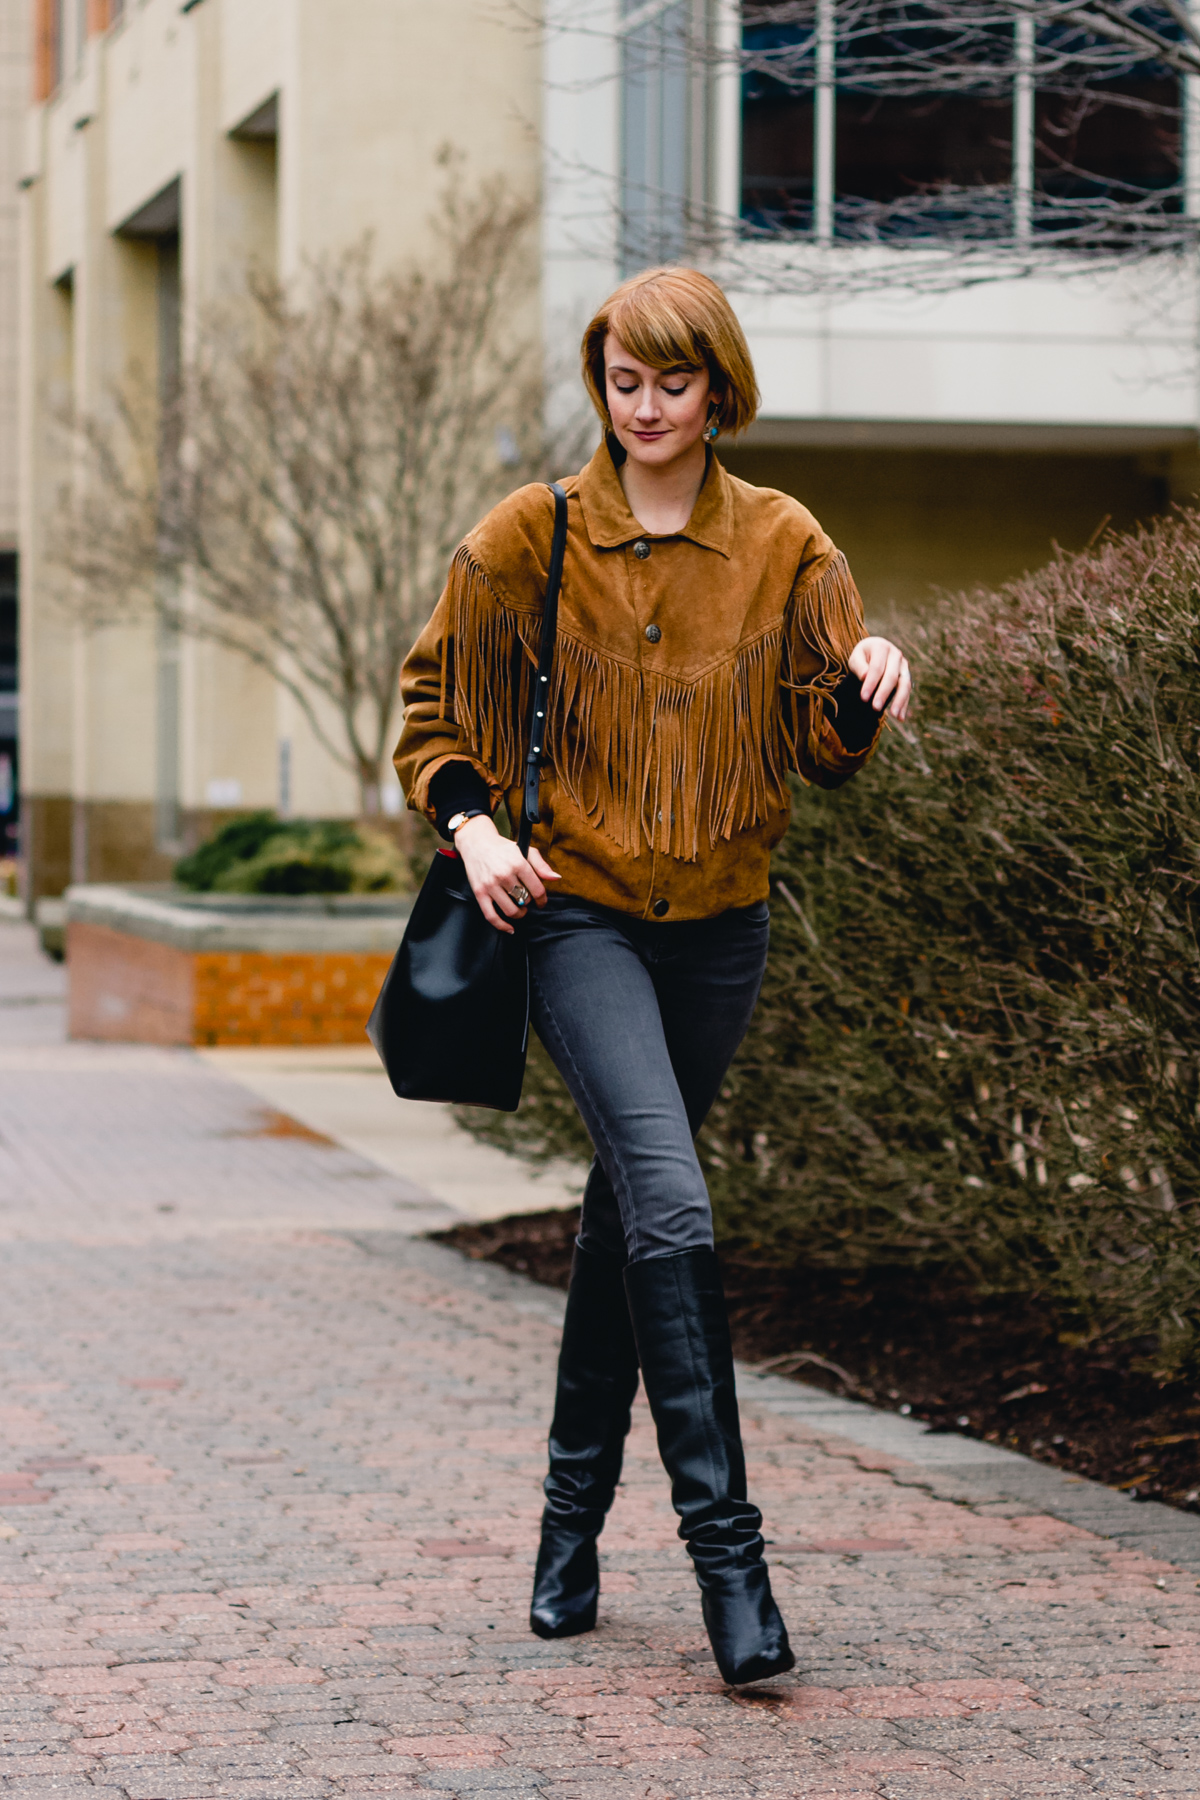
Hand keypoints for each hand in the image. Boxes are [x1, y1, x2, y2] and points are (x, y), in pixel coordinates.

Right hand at [452, 814, 560, 933]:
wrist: (477, 843)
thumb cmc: (503, 848)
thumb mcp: (525, 851)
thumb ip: (541, 865)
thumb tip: (555, 878)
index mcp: (518, 863)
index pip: (537, 890)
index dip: (542, 899)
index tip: (542, 902)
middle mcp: (504, 875)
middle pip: (525, 900)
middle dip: (528, 902)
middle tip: (526, 897)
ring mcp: (490, 885)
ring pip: (511, 910)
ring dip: (519, 914)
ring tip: (520, 909)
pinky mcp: (479, 893)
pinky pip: (491, 916)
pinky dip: (502, 926)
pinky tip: (509, 928)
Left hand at [848, 636, 911, 721]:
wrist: (875, 652)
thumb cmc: (863, 657)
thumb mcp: (856, 658)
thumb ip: (858, 666)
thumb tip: (865, 676)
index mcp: (882, 647)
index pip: (877, 667)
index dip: (870, 683)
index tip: (863, 698)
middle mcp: (896, 654)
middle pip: (892, 676)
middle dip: (884, 693)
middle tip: (875, 708)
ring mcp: (904, 665)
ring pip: (905, 683)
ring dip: (900, 700)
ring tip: (894, 715)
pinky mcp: (907, 676)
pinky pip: (908, 691)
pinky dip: (904, 704)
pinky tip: (900, 718)